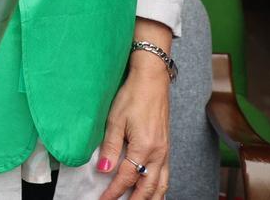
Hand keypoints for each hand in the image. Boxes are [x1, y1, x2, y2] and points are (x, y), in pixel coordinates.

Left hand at [97, 50, 171, 198]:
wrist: (152, 81)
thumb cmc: (132, 97)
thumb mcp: (115, 120)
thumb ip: (110, 147)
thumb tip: (103, 169)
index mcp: (144, 148)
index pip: (126, 178)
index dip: (113, 192)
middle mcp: (158, 154)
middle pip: (147, 188)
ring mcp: (165, 152)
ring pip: (161, 185)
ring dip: (149, 198)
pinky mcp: (166, 148)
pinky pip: (166, 175)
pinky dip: (160, 189)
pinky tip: (154, 193)